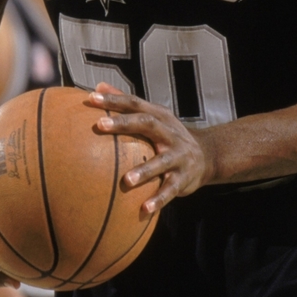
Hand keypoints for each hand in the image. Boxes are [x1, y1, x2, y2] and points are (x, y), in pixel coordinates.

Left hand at [87, 82, 215, 212]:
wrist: (206, 156)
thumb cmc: (168, 135)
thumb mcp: (152, 117)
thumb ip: (126, 104)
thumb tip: (97, 87)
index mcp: (159, 116)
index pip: (135, 103)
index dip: (114, 99)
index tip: (91, 98)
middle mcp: (170, 132)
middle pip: (147, 124)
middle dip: (124, 124)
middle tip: (100, 125)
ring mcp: (178, 155)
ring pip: (162, 162)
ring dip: (145, 170)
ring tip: (126, 180)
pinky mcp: (184, 178)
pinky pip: (171, 189)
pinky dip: (159, 199)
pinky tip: (144, 209)